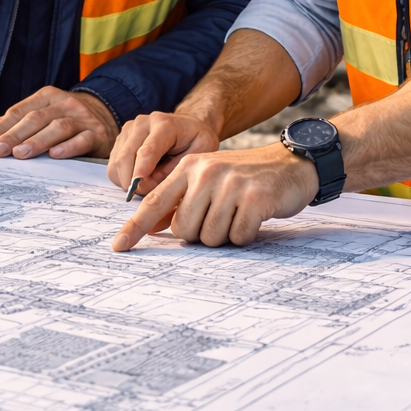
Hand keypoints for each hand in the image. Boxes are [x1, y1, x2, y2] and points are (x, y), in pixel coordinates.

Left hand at [0, 86, 117, 159]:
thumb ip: (19, 124)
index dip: (1, 128)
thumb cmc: (67, 119)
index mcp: (47, 97)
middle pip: (36, 118)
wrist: (107, 117)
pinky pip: (82, 140)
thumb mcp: (45, 114)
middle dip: (14, 135)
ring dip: (37, 141)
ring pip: (58, 127)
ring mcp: (83, 118)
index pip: (19, 111)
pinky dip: (68, 147)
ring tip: (21, 154)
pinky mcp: (97, 134)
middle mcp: (65, 104)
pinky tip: (55, 155)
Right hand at [107, 110, 219, 192]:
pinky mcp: (121, 138)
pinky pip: (113, 165)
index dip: (140, 171)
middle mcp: (142, 123)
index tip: (137, 189)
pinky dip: (123, 177)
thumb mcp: (196, 157)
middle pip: (125, 157)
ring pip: (116, 163)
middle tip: (145, 196)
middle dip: (131, 181)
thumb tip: (143, 186)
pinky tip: (140, 176)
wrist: (189, 126)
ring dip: (127, 180)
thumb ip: (172, 172)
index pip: (147, 151)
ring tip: (147, 183)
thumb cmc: (196, 142)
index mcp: (164, 124)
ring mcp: (128, 129)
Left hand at [111, 142, 317, 250]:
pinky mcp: (253, 199)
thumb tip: (153, 227)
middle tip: (221, 217)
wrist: (291, 164)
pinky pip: (237, 237)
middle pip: (185, 229)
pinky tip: (254, 217)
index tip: (118, 246)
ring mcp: (230, 184)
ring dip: (226, 235)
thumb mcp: (209, 179)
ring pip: (211, 237)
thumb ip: (182, 199)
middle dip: (202, 233)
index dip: (135, 227)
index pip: (154, 201)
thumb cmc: (246, 177)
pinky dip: (245, 235)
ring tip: (238, 214)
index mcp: (189, 168)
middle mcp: (206, 172)